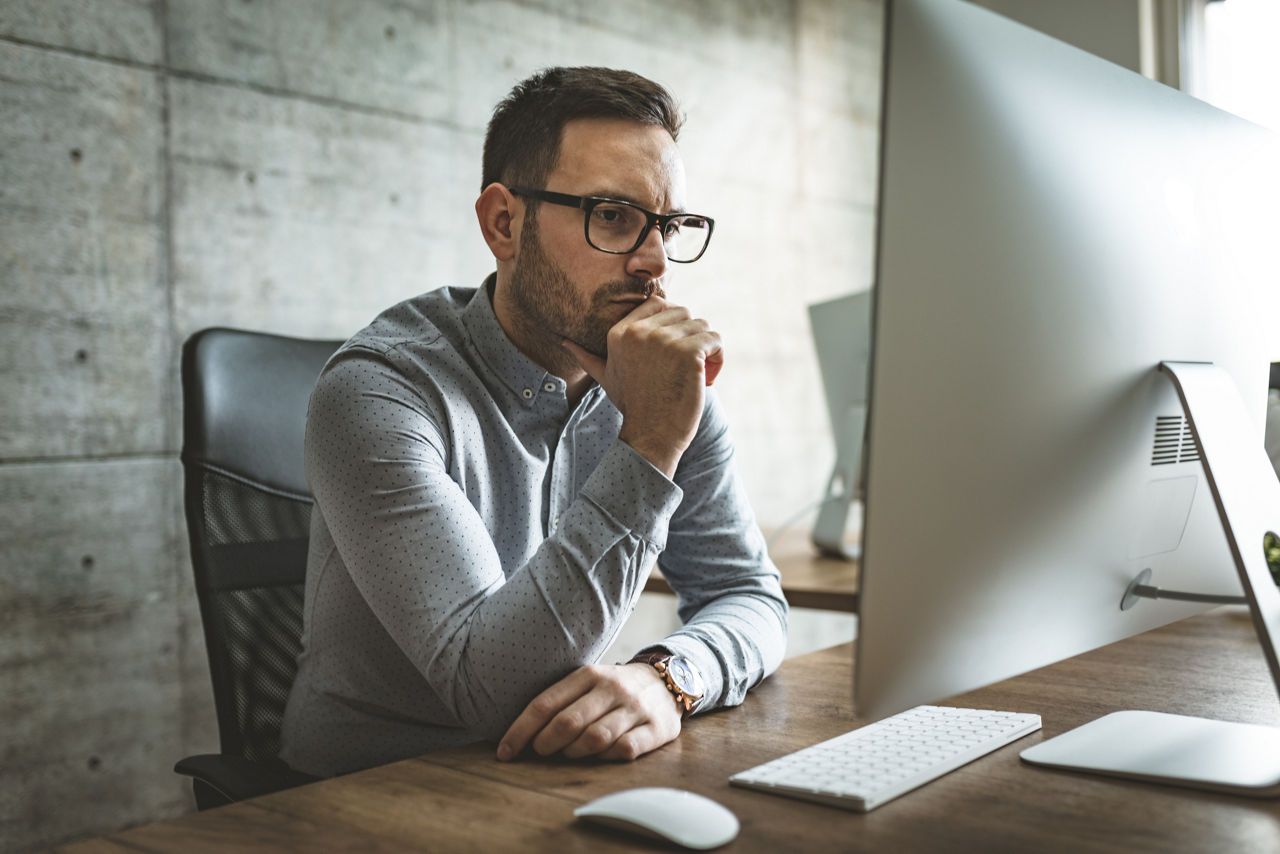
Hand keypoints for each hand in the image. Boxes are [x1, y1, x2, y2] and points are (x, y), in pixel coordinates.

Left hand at [496, 663, 681, 761]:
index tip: (504, 752)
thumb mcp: (588, 681)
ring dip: (574, 752)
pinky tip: (601, 756)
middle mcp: (612, 688)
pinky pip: (624, 750)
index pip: (545, 704)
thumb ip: (560, 701)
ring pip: (594, 738)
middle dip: (545, 744)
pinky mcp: (656, 728)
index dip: (520, 731)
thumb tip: (522, 734)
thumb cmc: (615, 689)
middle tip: (540, 752)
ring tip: (569, 753)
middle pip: (567, 723)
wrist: (668, 681)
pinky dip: (606, 758)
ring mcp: (635, 708)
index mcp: (589, 674)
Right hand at [563, 297, 722, 476]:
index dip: (672, 324)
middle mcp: (640, 332)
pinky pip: (714, 339)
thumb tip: (564, 341)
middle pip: (684, 312)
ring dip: (706, 348)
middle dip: (690, 336)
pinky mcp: (688, 354)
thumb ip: (587, 357)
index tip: (672, 351)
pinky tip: (707, 377)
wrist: (650, 436)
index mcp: (620, 332)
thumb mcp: (606, 377)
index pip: (658, 303)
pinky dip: (717, 357)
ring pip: (702, 325)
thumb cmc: (632, 406)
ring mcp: (665, 342)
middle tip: (686, 365)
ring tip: (698, 373)